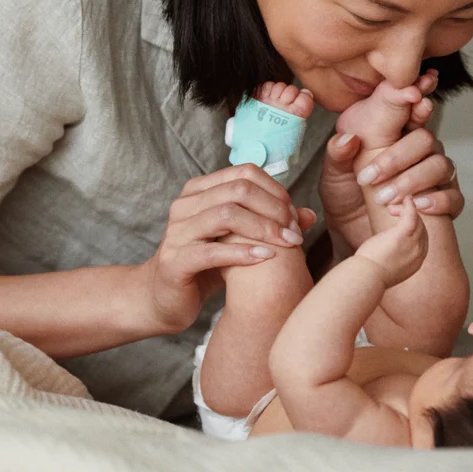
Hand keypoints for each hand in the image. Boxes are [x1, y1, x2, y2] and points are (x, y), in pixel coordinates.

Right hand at [137, 164, 317, 333]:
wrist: (164, 299)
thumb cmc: (206, 265)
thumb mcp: (239, 239)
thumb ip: (270, 223)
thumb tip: (309, 215)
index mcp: (199, 191)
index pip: (245, 173)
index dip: (275, 191)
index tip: (294, 216)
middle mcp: (185, 205)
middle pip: (238, 190)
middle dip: (274, 209)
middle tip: (294, 232)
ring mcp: (177, 232)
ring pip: (226, 214)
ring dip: (263, 228)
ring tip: (286, 244)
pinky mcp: (175, 262)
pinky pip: (212, 251)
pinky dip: (243, 253)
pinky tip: (265, 258)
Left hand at [319, 75, 461, 255]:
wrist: (353, 236)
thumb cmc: (346, 197)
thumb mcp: (333, 175)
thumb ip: (338, 155)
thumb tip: (348, 139)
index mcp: (393, 132)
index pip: (409, 108)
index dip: (415, 99)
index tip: (414, 96)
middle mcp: (418, 149)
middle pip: (425, 139)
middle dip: (398, 157)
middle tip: (372, 177)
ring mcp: (434, 174)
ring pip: (440, 165)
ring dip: (413, 180)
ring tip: (388, 198)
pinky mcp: (442, 201)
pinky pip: (454, 196)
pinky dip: (438, 201)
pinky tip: (420, 206)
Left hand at [354, 196, 427, 287]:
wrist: (364, 279)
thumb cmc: (368, 272)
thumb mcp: (386, 265)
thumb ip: (393, 256)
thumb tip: (385, 246)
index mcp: (416, 263)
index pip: (422, 239)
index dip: (413, 227)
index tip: (399, 221)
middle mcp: (419, 254)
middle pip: (422, 228)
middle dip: (409, 217)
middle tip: (392, 212)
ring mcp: (413, 245)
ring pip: (417, 220)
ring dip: (406, 210)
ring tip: (392, 208)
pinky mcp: (402, 235)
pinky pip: (412, 215)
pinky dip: (409, 205)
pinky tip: (406, 199)